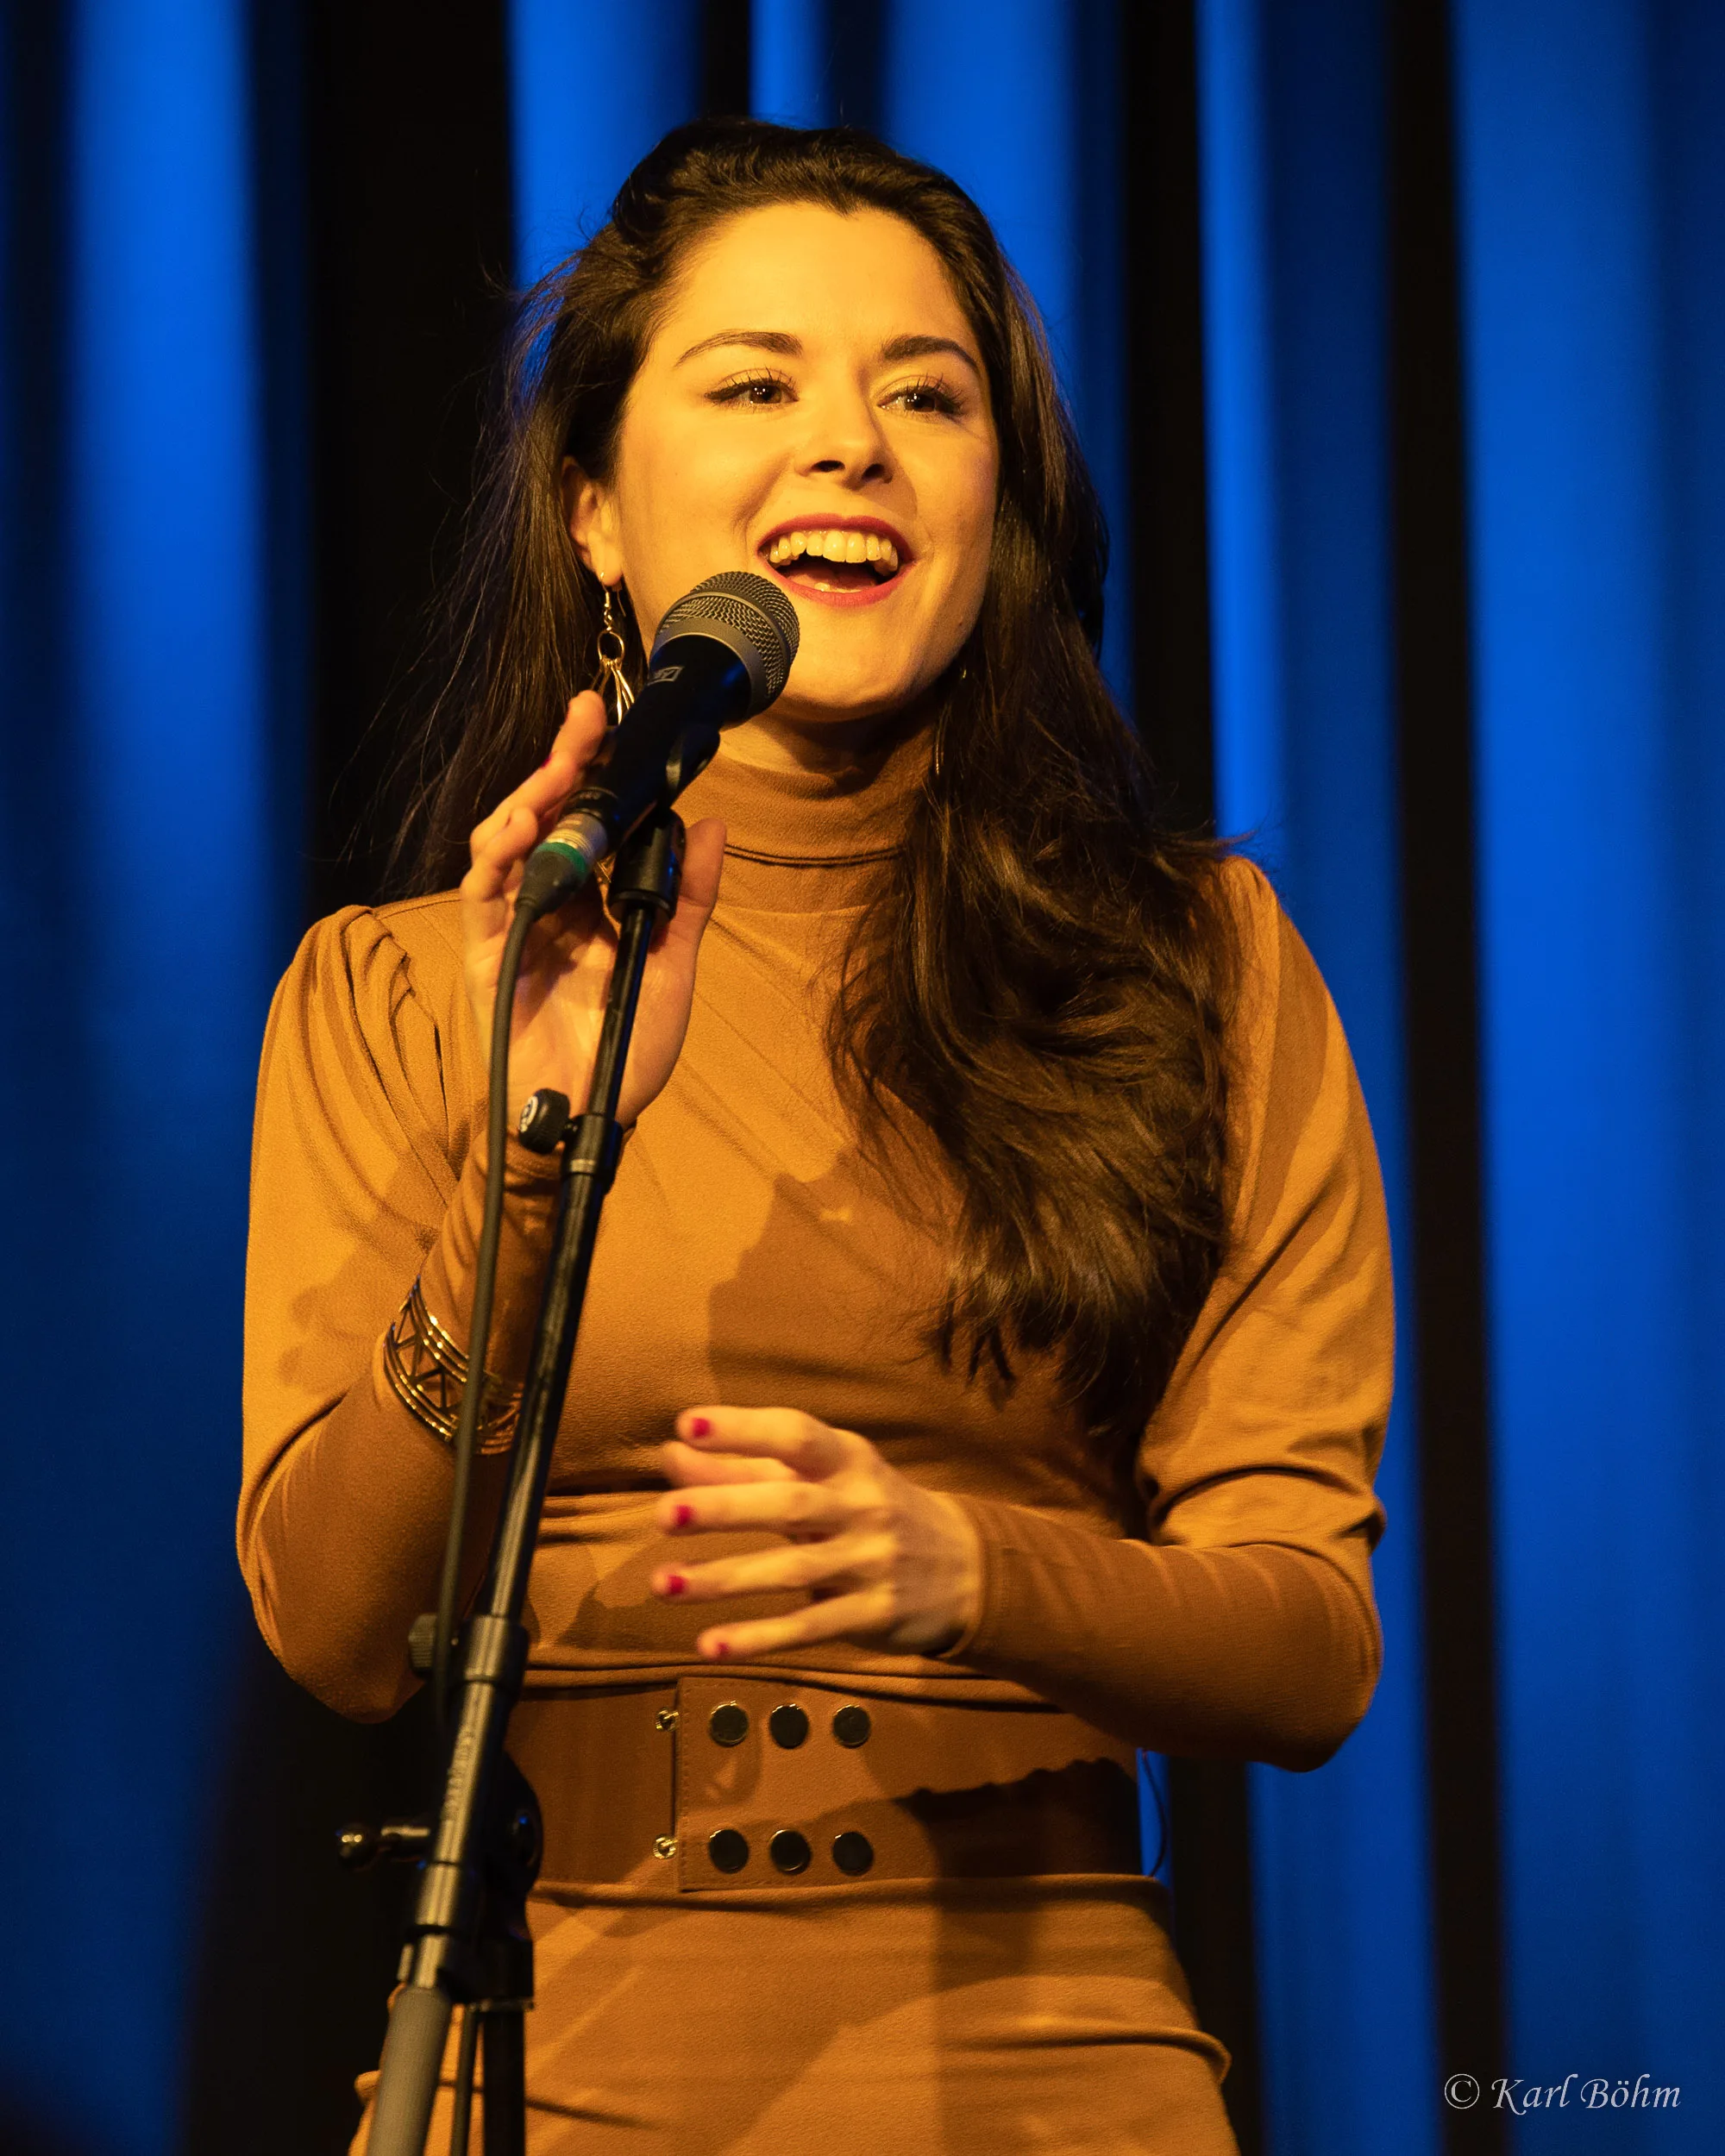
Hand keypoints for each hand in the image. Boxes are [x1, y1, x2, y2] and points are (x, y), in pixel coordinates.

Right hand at [460, 691, 725, 1128]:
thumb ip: (689, 896)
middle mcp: (549, 902)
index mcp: (592, 900)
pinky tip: (521, 827)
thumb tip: (713, 824)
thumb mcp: (674, 964)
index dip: (594, 772)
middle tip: (584, 719)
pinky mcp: (487, 954)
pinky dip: (498, 857)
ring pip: (506, 842)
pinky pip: (484, 894)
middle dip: (561, 764)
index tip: (611, 724)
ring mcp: (514, 925)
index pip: (587, 821)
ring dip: (528, 800)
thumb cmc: (628, 1049)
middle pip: (544, 818)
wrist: (593, 1115)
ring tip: (557, 769)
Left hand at [649, 1408, 983, 1658]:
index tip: (690, 1425)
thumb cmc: (870, 1510)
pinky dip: (759, 1638)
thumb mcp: (820, 1480)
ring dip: (724, 1579)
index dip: (744, 1429)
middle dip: (726, 1508)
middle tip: (665, 1515)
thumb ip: (745, 1468)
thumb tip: (670, 1451)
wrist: (966, 1568)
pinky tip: (710, 1645)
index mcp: (847, 1460)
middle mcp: (861, 1505)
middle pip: (789, 1504)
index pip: (796, 1435)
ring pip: (791, 1572)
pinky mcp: (872, 1615)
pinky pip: (810, 1628)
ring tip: (663, 1583)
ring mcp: (870, 1562)